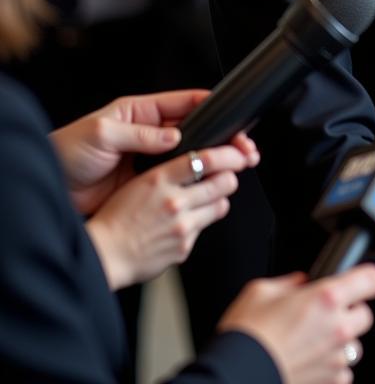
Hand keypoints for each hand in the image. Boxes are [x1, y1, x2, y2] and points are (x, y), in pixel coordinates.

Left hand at [51, 90, 256, 214]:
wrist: (50, 190)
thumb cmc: (67, 152)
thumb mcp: (102, 134)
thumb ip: (140, 134)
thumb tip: (175, 135)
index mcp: (142, 112)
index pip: (186, 103)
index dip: (213, 107)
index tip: (234, 114)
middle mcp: (151, 133)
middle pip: (197, 130)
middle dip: (223, 136)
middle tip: (244, 147)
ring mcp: (151, 158)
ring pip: (192, 155)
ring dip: (215, 159)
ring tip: (238, 165)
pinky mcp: (148, 183)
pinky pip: (179, 178)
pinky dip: (197, 181)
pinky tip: (212, 183)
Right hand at [84, 144, 256, 288]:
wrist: (103, 254)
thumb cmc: (116, 216)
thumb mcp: (140, 181)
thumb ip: (171, 171)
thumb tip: (199, 162)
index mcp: (160, 179)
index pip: (208, 158)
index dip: (230, 155)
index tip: (237, 154)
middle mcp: (174, 201)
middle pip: (225, 182)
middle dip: (228, 177)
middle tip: (224, 177)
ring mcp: (182, 226)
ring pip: (221, 205)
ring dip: (217, 200)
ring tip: (203, 200)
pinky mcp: (184, 247)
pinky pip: (204, 229)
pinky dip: (198, 224)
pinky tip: (181, 224)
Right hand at [219, 265, 374, 383]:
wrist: (234, 375)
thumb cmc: (246, 336)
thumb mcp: (261, 290)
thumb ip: (290, 283)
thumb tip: (301, 283)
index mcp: (326, 297)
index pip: (372, 279)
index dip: (368, 278)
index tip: (363, 281)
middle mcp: (337, 327)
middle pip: (365, 315)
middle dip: (349, 313)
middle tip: (325, 315)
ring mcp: (334, 358)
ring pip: (355, 346)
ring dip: (340, 343)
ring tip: (312, 342)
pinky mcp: (329, 382)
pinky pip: (342, 372)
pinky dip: (330, 368)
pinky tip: (310, 362)